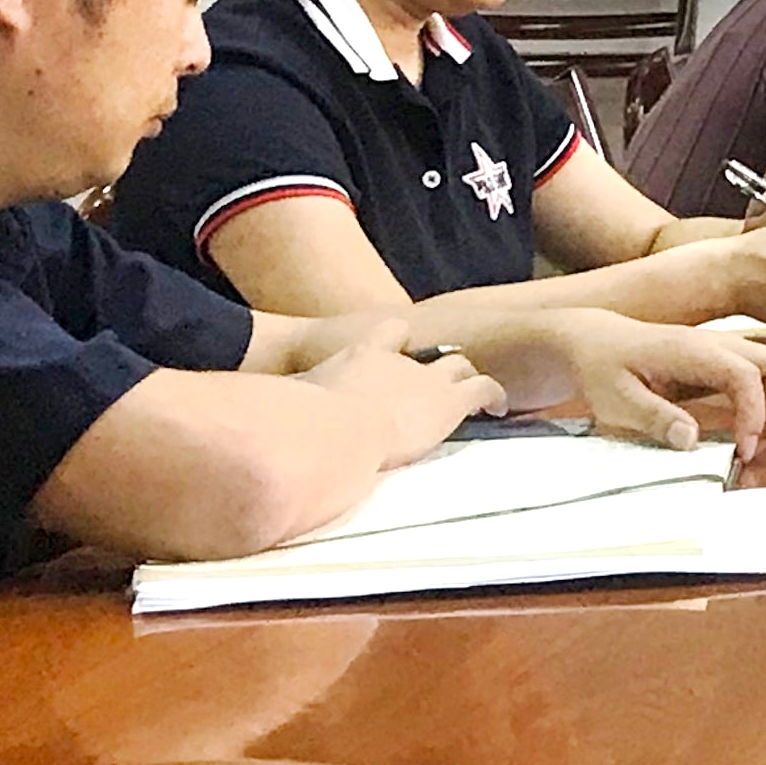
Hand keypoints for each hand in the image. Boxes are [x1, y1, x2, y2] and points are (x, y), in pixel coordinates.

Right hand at [297, 331, 508, 459]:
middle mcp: (398, 361)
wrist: (335, 430)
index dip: (396, 342)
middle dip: (440, 364)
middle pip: (430, 351)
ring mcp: (427, 379)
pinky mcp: (450, 401)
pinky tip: (500, 409)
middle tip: (442, 379)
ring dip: (469, 378)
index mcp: (359, 357)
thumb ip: (290, 405)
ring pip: (461, 366)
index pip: (388, 334)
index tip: (400, 351)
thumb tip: (265, 420)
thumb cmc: (303, 422)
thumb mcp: (292, 403)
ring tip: (480, 395)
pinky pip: (483, 389)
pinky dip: (495, 396)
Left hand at [554, 314, 765, 456]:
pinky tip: (747, 425)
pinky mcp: (722, 358)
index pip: (744, 376)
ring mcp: (723, 347)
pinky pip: (763, 372)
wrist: (591, 340)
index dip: (754, 415)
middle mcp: (716, 343)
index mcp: (690, 351)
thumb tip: (693, 440)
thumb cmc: (600, 368)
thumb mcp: (615, 399)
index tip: (743, 450)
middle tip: (761, 444)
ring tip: (758, 438)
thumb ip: (654, 418)